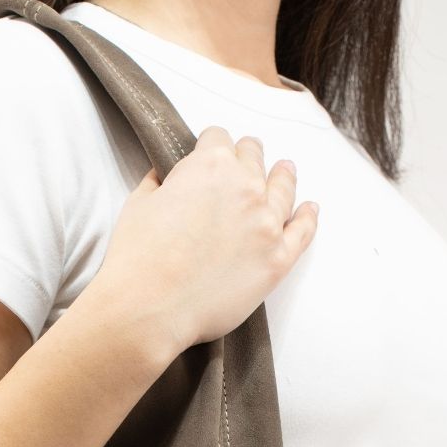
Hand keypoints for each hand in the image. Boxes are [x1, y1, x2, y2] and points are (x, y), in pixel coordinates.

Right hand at [92, 125, 318, 357]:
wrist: (147, 309)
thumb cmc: (137, 259)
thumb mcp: (139, 203)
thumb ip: (160, 182)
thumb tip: (167, 178)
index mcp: (210, 164)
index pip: (218, 138)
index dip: (211, 146)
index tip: (209, 155)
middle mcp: (246, 186)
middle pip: (254, 157)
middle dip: (245, 158)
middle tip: (243, 166)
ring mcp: (266, 224)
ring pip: (284, 187)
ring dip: (282, 177)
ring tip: (285, 172)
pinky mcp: (277, 260)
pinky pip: (303, 231)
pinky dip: (307, 217)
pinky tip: (309, 209)